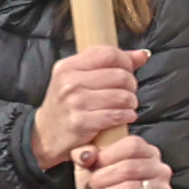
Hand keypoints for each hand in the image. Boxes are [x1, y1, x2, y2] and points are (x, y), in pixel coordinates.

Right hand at [37, 43, 148, 169]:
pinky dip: (126, 116)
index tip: (127, 71)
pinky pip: (117, 114)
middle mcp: (69, 82)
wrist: (45, 135)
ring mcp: (75, 102)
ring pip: (123, 96)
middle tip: (124, 94)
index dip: (125, 61)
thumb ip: (109, 64)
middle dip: (130, 86)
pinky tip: (122, 117)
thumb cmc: (67, 105)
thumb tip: (142, 55)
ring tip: (124, 107)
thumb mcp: (78, 79)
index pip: (108, 54)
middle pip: (121, 75)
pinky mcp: (81, 122)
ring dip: (130, 103)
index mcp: (67, 67)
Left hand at [78, 134, 174, 188]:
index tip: (91, 166)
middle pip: (129, 167)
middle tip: (90, 187)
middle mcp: (159, 168)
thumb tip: (85, 154)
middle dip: (102, 179)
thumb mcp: (88, 169)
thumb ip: (85, 155)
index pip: (132, 144)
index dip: (107, 155)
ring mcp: (163, 188)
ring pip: (131, 188)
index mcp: (146, 151)